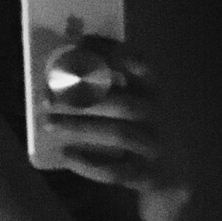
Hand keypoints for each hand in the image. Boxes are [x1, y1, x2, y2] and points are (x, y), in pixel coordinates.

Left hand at [44, 46, 186, 205]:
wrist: (175, 176)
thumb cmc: (144, 131)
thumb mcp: (140, 104)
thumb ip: (113, 87)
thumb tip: (63, 68)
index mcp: (155, 92)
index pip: (139, 63)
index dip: (110, 52)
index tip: (76, 44)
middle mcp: (160, 116)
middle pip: (123, 103)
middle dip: (83, 99)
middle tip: (46, 99)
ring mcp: (157, 147)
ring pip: (119, 134)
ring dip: (80, 127)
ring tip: (48, 124)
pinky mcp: (150, 176)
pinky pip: (117, 171)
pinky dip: (88, 164)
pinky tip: (66, 155)